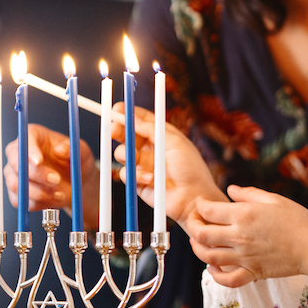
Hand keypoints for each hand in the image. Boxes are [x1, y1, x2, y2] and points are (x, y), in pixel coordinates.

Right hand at [5, 124, 98, 227]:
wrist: (74, 182)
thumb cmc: (75, 162)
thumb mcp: (81, 152)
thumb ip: (72, 148)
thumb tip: (60, 150)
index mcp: (33, 135)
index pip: (25, 139)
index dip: (29, 151)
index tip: (39, 162)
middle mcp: (18, 153)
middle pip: (15, 162)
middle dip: (36, 174)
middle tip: (56, 180)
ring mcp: (14, 174)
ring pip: (16, 184)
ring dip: (38, 192)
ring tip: (61, 194)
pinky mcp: (16, 193)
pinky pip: (20, 201)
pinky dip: (38, 204)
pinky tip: (54, 200)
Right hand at [110, 104, 224, 227]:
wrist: (193, 198)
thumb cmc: (190, 168)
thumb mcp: (174, 142)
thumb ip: (152, 129)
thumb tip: (132, 118)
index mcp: (160, 134)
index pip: (139, 119)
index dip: (126, 113)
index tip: (116, 110)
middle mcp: (149, 147)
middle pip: (126, 133)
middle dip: (118, 130)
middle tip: (114, 131)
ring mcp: (142, 164)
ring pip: (121, 153)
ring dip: (126, 154)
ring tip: (137, 160)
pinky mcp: (138, 181)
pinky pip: (125, 174)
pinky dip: (135, 175)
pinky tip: (150, 179)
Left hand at [191, 186, 307, 284]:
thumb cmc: (298, 220)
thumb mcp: (273, 199)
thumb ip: (248, 194)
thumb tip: (230, 190)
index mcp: (244, 215)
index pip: (208, 210)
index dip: (200, 205)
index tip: (202, 204)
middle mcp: (240, 237)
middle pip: (201, 234)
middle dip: (192, 226)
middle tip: (195, 222)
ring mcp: (244, 257)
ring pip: (208, 257)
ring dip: (198, 249)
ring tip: (199, 242)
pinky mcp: (252, 272)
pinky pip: (227, 279)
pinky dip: (215, 275)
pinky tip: (213, 266)